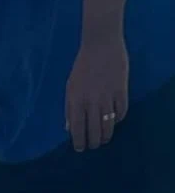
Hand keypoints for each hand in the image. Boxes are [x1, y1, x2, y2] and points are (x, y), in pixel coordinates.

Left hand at [66, 34, 128, 151]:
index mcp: (77, 100)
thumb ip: (69, 108)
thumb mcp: (70, 86)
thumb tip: (69, 128)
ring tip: (105, 138)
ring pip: (108, 125)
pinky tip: (115, 120)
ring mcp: (108, 96)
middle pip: (94, 130)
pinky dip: (118, 119)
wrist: (101, 43)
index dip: (79, 142)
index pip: (77, 129)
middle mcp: (92, 101)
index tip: (81, 148)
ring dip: (107, 135)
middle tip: (94, 145)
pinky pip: (121, 111)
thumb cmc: (82, 66)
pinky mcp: (122, 89)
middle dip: (94, 142)